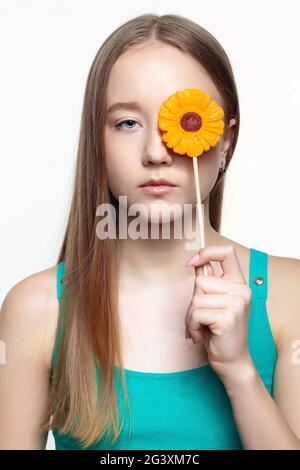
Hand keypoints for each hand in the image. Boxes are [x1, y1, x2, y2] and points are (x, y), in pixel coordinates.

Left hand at [185, 244, 252, 378]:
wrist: (231, 361)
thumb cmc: (219, 332)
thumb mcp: (213, 303)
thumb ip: (208, 282)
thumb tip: (197, 263)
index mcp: (239, 283)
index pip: (227, 252)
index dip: (206, 253)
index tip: (192, 262)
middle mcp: (242, 291)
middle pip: (201, 280)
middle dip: (193, 300)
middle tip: (200, 318)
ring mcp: (237, 303)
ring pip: (196, 298)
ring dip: (191, 316)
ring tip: (201, 327)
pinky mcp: (228, 317)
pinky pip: (196, 313)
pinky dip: (192, 326)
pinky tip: (201, 335)